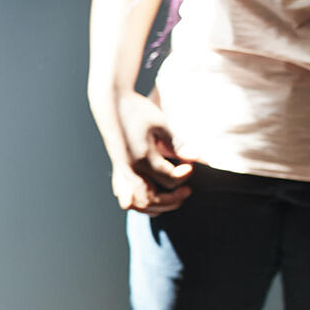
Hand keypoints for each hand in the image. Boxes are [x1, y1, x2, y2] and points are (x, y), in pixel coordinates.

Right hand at [107, 92, 193, 213]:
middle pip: (152, 199)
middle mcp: (129, 169)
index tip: (191, 166)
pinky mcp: (118, 171)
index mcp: (142, 157)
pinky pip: (127, 197)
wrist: (111, 103)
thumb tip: (198, 160)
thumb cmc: (138, 110)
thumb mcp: (162, 124)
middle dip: (172, 199)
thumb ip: (178, 145)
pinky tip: (156, 196)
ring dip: (157, 206)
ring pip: (137, 203)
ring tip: (174, 197)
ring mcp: (121, 172)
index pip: (169, 179)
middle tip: (187, 190)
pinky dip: (142, 203)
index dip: (184, 175)